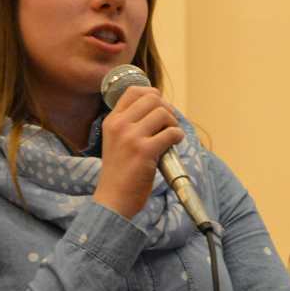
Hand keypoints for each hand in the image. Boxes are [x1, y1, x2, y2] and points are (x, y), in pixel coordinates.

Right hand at [92, 86, 183, 219]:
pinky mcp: (145, 151)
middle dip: (167, 109)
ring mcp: (131, 137)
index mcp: (112, 121)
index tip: (159, 107)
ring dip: (173, 123)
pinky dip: (178, 136)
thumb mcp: (115, 142)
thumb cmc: (119, 173)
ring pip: (163, 113)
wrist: (113, 199)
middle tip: (168, 125)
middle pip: (152, 99)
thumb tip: (159, 108)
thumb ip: (129, 124)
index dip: (152, 94)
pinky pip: (171, 133)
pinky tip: (173, 145)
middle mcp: (119, 125)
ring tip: (171, 136)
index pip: (133, 91)